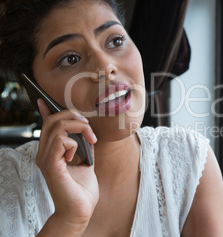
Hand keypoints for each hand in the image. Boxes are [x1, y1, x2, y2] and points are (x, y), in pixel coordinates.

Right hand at [36, 99, 98, 227]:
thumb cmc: (82, 189)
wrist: (80, 210)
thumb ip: (84, 144)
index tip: (44, 99)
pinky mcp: (51, 165)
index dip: (46, 110)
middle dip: (74, 116)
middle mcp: (45, 153)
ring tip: (90, 139)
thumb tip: (86, 129)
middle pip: (53, 120)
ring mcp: (46, 159)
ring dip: (79, 127)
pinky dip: (74, 143)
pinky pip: (60, 141)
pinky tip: (77, 156)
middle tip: (89, 128)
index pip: (46, 125)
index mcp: (52, 151)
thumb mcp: (86, 160)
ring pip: (57, 126)